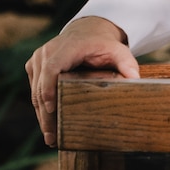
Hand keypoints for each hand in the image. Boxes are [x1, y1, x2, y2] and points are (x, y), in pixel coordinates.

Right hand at [25, 16, 138, 146]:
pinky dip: (40, 108)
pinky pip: (35, 89)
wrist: (87, 31)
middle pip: (41, 85)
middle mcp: (48, 51)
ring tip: (51, 138)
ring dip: (41, 115)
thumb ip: (127, 63)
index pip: (52, 68)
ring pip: (36, 91)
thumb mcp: (118, 50)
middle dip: (46, 113)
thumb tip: (135, 80)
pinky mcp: (34, 66)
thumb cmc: (102, 45)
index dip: (49, 88)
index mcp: (67, 47)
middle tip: (53, 137)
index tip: (51, 108)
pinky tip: (48, 126)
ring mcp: (38, 59)